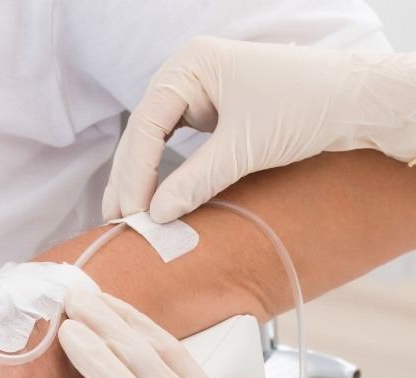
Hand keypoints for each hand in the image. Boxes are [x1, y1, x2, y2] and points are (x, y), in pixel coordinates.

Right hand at [102, 35, 415, 222]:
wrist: (353, 102)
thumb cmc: (304, 107)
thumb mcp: (244, 147)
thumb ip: (196, 181)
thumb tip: (156, 216)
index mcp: (190, 65)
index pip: (146, 124)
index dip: (135, 172)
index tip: (132, 212)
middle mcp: (186, 75)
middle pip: (142, 133)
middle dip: (129, 178)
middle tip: (116, 220)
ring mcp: (195, 94)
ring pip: (152, 142)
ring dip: (138, 179)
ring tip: (122, 216)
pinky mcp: (208, 115)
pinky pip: (173, 147)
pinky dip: (161, 174)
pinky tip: (149, 199)